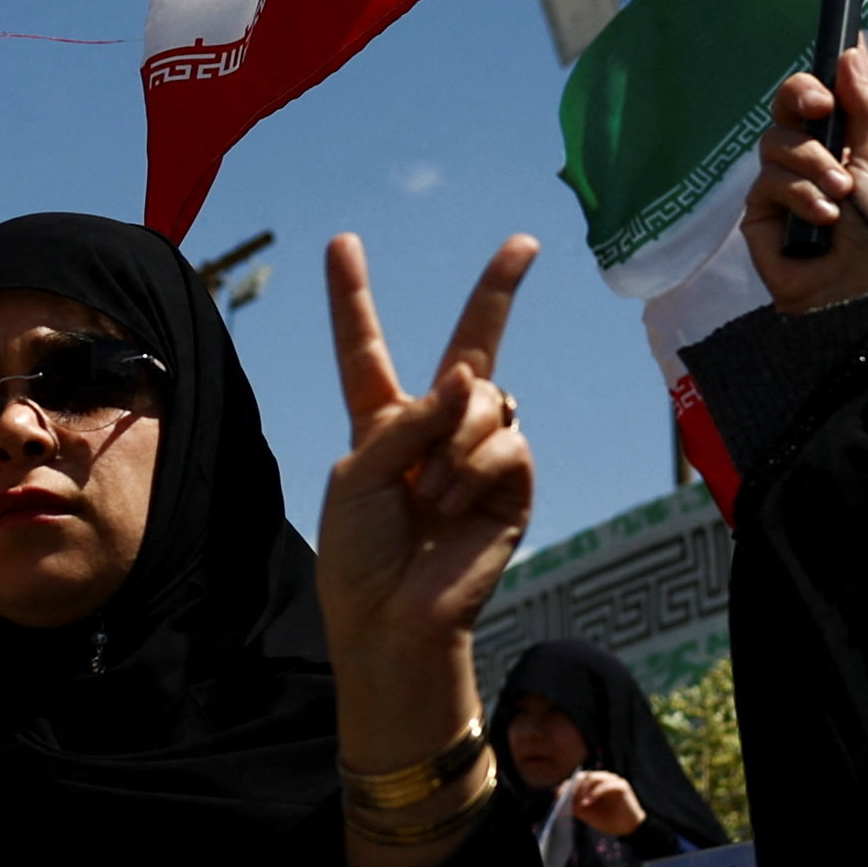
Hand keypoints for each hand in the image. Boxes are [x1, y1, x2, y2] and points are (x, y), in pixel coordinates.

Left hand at [313, 229, 542, 754]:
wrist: (391, 622)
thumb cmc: (359, 556)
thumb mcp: (358, 473)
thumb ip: (407, 419)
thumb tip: (469, 379)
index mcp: (380, 424)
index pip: (366, 350)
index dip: (354, 298)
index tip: (342, 243)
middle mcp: (434, 430)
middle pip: (471, 346)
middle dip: (499, 291)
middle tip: (525, 244)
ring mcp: (477, 456)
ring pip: (488, 398)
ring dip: (455, 439)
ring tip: (431, 495)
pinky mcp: (512, 486)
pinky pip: (507, 442)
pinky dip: (475, 467)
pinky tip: (451, 505)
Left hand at [560, 768, 643, 839]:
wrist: (629, 828)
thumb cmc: (609, 820)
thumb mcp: (587, 813)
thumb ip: (575, 807)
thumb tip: (558, 804)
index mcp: (593, 784)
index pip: (576, 780)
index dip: (566, 787)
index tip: (557, 798)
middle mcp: (602, 778)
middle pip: (583, 776)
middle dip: (572, 788)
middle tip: (565, 799)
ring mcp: (612, 780)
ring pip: (593, 778)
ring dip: (582, 791)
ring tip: (577, 804)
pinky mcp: (621, 785)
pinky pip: (605, 786)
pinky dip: (594, 794)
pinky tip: (587, 803)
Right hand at [740, 46, 867, 309]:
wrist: (851, 288)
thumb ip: (866, 109)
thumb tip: (851, 53)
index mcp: (843, 139)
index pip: (829, 91)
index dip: (830, 68)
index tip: (841, 47)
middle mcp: (810, 152)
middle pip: (789, 101)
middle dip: (802, 95)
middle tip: (820, 105)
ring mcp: (782, 177)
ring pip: (778, 139)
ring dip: (812, 164)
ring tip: (839, 194)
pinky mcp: (760, 204)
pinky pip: (769, 177)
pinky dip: (799, 194)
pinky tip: (821, 218)